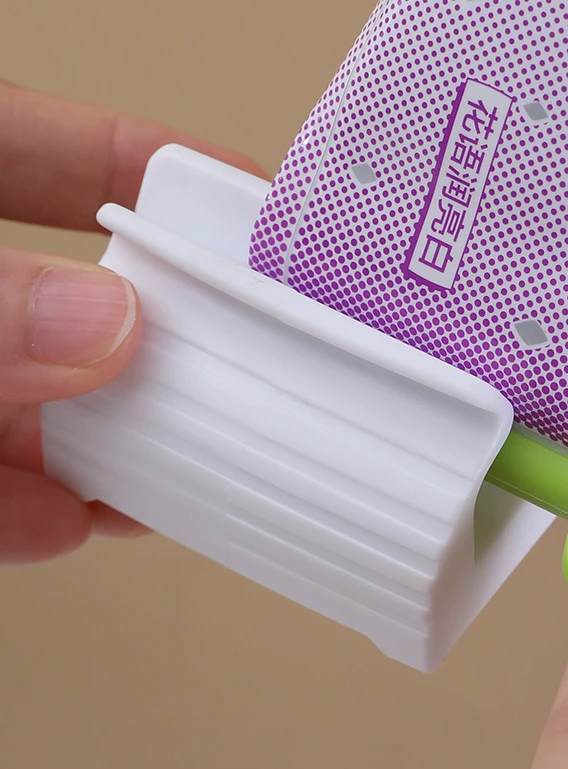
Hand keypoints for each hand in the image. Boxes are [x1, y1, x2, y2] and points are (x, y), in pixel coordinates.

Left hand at [0, 79, 266, 561]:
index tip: (246, 201)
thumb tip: (102, 323)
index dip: (156, 166)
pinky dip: (27, 510)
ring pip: (38, 400)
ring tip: (198, 456)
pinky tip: (75, 523)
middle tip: (249, 351)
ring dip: (117, 434)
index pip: (50, 155)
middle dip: (161, 325)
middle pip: (71, 293)